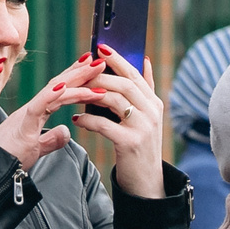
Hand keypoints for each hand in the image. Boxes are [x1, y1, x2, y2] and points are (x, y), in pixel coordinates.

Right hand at [0, 72, 85, 172]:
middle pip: (59, 85)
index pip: (59, 92)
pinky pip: (38, 107)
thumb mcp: (37, 149)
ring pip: (54, 92)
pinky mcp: (22, 126)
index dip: (76, 79)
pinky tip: (65, 87)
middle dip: (80, 72)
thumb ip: (51, 140)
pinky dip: (52, 95)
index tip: (92, 68)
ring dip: (76, 80)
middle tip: (100, 60)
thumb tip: (66, 131)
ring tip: (94, 70)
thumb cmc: (8, 161)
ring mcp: (26, 115)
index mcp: (36, 113)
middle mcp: (32, 109)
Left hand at [65, 48, 168, 198]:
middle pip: (125, 84)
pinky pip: (105, 124)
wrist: (146, 181)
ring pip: (115, 100)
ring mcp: (143, 128)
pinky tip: (76, 120)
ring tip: (75, 93)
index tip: (100, 47)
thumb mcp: (147, 116)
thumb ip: (146, 89)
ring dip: (92, 94)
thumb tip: (144, 60)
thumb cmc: (140, 146)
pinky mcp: (131, 143)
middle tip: (81, 70)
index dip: (117, 59)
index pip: (135, 74)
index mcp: (154, 103)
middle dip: (101, 74)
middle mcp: (152, 112)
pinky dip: (88, 120)